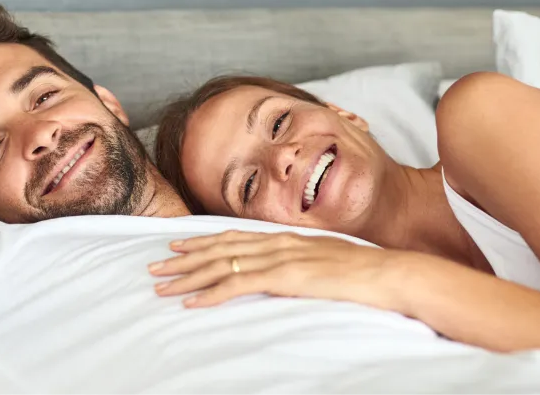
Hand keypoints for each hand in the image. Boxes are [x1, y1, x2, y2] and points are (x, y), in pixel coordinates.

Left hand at [147, 230, 409, 311]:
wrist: (386, 273)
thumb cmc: (363, 272)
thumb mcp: (325, 262)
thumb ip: (301, 263)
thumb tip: (286, 273)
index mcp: (286, 237)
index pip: (233, 236)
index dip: (201, 242)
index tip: (175, 247)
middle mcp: (276, 242)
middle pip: (218, 248)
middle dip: (182, 259)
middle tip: (153, 268)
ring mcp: (279, 258)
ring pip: (221, 265)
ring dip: (187, 277)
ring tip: (161, 287)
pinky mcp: (284, 277)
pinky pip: (238, 283)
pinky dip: (211, 293)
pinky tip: (192, 302)